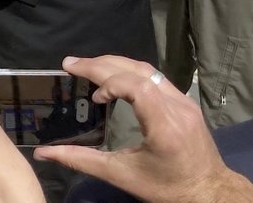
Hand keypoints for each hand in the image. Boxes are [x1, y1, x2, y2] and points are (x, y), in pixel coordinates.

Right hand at [34, 56, 252, 202]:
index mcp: (164, 125)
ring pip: (146, 68)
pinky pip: (154, 76)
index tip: (94, 98)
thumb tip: (44, 153)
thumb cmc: (165, 187)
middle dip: (100, 64)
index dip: (109, 82)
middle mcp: (177, 107)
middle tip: (70, 64)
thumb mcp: (121, 176)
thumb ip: (81, 160)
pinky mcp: (185, 102)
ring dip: (114, 63)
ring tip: (86, 66)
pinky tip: (112, 77)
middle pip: (137, 70)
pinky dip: (128, 71)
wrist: (208, 192)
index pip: (137, 85)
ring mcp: (184, 101)